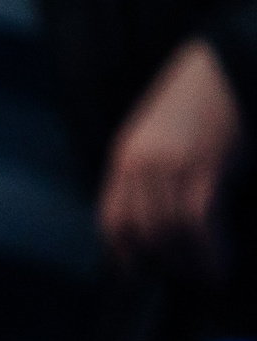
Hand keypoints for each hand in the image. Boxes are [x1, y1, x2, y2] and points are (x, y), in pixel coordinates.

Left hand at [100, 37, 244, 286]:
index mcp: (124, 156)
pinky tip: (219, 264)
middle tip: (181, 278)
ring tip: (205, 275)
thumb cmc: (201, 100)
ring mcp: (170, 168)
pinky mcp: (204, 170)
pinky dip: (210, 252)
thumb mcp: (158, 134)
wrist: (228, 63)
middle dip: (161, 262)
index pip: (111, 217)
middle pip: (140, 231)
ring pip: (170, 233)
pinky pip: (199, 225)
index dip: (122, 250)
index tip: (136, 270)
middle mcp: (140, 166)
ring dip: (189, 263)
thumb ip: (151, 172)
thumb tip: (157, 219)